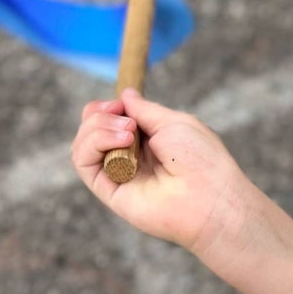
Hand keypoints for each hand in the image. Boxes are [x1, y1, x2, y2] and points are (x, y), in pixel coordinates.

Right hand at [70, 88, 249, 253]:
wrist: (209, 198)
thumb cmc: (201, 159)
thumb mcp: (173, 122)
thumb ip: (145, 110)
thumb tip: (124, 95)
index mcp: (149, 140)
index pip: (111, 119)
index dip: (107, 106)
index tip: (118, 102)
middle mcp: (131, 157)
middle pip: (92, 128)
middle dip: (99, 114)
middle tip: (127, 121)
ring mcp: (118, 174)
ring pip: (83, 144)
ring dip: (98, 128)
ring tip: (129, 133)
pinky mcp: (109, 191)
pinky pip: (83, 162)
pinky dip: (92, 144)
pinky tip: (121, 142)